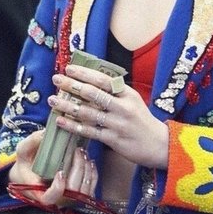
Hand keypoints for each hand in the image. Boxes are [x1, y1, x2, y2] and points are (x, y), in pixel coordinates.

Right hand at [9, 131, 96, 206]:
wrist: (30, 173)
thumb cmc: (26, 164)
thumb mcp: (23, 151)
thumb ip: (31, 142)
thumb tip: (45, 133)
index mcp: (39, 193)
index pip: (50, 198)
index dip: (57, 189)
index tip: (60, 172)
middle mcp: (56, 200)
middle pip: (72, 193)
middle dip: (78, 170)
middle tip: (78, 151)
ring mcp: (68, 200)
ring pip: (84, 192)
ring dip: (87, 171)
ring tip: (83, 154)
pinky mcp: (78, 196)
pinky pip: (90, 189)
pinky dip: (92, 175)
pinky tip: (89, 161)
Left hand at [47, 64, 168, 168]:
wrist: (159, 144)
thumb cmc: (141, 120)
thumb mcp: (133, 100)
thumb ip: (115, 91)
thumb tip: (90, 80)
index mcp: (128, 94)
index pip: (103, 79)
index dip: (84, 73)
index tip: (69, 68)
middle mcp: (123, 107)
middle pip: (93, 93)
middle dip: (71, 85)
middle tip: (56, 80)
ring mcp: (117, 124)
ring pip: (88, 112)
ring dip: (67, 105)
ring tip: (53, 100)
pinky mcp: (113, 139)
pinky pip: (89, 131)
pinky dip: (73, 125)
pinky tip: (60, 120)